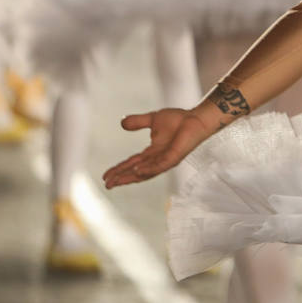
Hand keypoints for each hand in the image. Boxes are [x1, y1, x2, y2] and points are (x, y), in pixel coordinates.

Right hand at [102, 107, 217, 188]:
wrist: (196, 117)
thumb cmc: (178, 119)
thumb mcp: (153, 119)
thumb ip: (138, 122)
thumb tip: (121, 123)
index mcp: (152, 152)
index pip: (132, 163)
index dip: (119, 169)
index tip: (105, 176)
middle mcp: (158, 159)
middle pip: (136, 172)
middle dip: (122, 178)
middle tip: (107, 184)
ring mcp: (166, 159)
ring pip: (146, 172)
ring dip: (131, 176)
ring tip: (117, 181)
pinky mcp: (174, 157)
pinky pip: (160, 165)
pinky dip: (148, 169)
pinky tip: (137, 171)